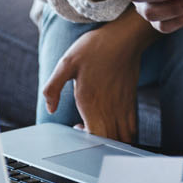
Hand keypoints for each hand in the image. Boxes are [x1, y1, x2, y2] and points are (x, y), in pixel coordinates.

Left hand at [41, 14, 155, 142]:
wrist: (124, 37)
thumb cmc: (95, 48)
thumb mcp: (66, 62)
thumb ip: (52, 87)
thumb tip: (50, 108)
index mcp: (91, 102)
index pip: (93, 137)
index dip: (85, 140)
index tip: (78, 127)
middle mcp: (110, 109)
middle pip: (109, 142)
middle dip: (98, 145)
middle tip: (87, 129)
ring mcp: (123, 107)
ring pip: (123, 138)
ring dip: (112, 142)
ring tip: (101, 130)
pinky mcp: (131, 102)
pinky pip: (132, 129)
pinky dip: (125, 136)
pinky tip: (114, 125)